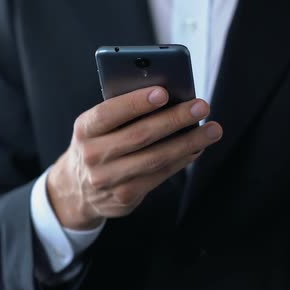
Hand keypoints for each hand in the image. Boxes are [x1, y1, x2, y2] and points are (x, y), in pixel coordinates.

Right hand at [47, 86, 222, 229]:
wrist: (77, 188)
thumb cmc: (97, 144)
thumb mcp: (97, 127)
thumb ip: (122, 113)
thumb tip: (168, 98)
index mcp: (84, 130)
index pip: (108, 113)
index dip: (136, 103)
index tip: (163, 92)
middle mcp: (92, 155)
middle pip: (139, 136)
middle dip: (174, 119)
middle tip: (201, 106)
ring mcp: (107, 179)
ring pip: (155, 158)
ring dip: (188, 142)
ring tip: (212, 129)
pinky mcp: (124, 197)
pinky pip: (159, 175)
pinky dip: (182, 160)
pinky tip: (197, 148)